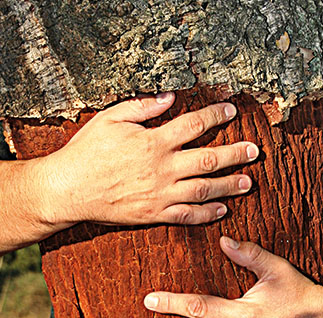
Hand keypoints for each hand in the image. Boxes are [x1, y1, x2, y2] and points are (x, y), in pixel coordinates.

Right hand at [38, 92, 258, 225]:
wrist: (68, 190)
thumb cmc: (86, 152)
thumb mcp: (110, 119)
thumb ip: (142, 108)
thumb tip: (170, 98)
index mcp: (154, 142)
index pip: (194, 125)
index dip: (216, 116)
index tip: (232, 111)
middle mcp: (163, 169)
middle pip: (208, 160)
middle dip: (235, 154)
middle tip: (254, 151)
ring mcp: (160, 194)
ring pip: (204, 189)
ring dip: (229, 185)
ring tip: (248, 182)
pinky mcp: (153, 214)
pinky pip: (187, 215)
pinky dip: (207, 213)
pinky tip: (223, 210)